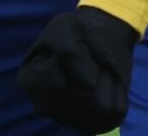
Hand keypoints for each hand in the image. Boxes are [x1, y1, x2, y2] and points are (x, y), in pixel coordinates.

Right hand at [18, 6, 139, 133]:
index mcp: (29, 81)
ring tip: (99, 70)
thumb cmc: (77, 31)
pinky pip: (115, 111)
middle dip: (95, 72)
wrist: (100, 33)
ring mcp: (67, 116)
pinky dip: (118, 91)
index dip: (78, 61)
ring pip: (99, 106)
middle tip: (93, 59)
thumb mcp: (64, 27)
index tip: (77, 45)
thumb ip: (69, 52)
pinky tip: (107, 82)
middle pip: (81, 98)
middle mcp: (44, 105)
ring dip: (107, 81)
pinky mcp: (93, 121)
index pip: (59, 83)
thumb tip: (89, 87)